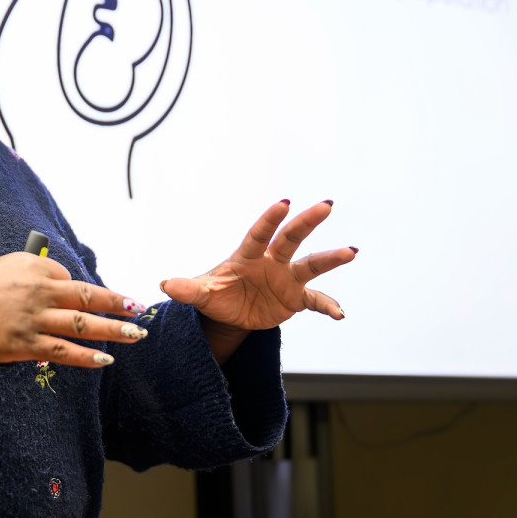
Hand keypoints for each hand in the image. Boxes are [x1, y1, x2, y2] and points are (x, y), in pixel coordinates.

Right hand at [0, 252, 147, 366]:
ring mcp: (33, 319)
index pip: (68, 278)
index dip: (79, 292)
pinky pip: (64, 351)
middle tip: (138, 309)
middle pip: (87, 298)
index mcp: (32, 267)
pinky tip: (105, 359)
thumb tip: (55, 284)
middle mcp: (38, 290)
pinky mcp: (24, 345)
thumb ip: (29, 274)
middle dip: (117, 303)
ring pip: (83, 325)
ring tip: (135, 334)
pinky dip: (87, 356)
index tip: (92, 301)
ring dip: (113, 329)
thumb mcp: (0, 267)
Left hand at [160, 200, 354, 361]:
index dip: (269, 219)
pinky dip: (327, 306)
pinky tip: (340, 314)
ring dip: (330, 258)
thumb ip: (187, 289)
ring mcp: (286, 279)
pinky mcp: (295, 299)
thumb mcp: (201, 294)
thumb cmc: (216, 295)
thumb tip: (165, 284)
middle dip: (307, 222)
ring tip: (351, 251)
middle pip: (290, 239)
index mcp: (247, 256)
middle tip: (326, 205)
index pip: (259, 234)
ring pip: (311, 264)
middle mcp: (271, 262)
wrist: (230, 314)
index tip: (284, 202)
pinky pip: (315, 300)